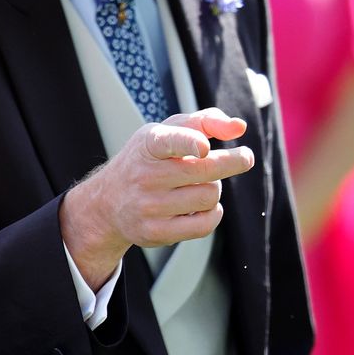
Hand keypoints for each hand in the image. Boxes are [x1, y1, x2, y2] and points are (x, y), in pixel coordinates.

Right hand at [60, 108, 253, 290]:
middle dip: (233, 161)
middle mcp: (145, 175)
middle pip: (205, 170)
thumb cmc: (147, 160)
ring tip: (199, 184)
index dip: (190, 142)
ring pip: (210, 195)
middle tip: (245, 157)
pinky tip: (200, 206)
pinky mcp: (156, 232)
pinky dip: (212, 213)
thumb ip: (203, 122)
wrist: (108, 201)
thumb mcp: (165, 132)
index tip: (204, 147)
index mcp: (148, 144)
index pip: (169, 141)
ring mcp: (149, 206)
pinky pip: (205, 224)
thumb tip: (238, 127)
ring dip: (214, 188)